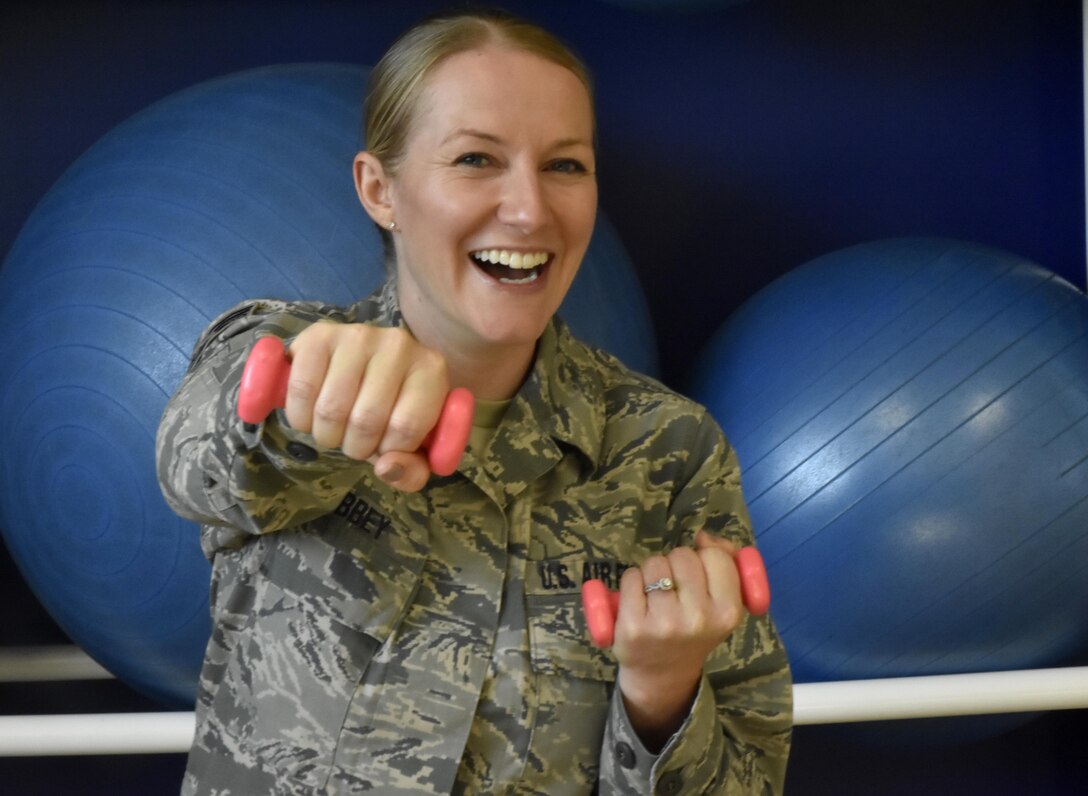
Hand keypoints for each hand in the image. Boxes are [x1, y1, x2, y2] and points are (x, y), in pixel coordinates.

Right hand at [284, 321, 449, 490]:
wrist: (364, 368)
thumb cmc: (392, 411)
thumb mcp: (412, 446)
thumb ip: (411, 470)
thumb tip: (387, 468)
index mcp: (431, 370)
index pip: (406, 428)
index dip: (388, 450)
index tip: (385, 445)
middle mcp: (399, 344)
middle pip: (365, 420)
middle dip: (354, 446)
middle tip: (355, 439)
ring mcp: (358, 335)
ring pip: (330, 409)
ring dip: (326, 434)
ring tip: (334, 427)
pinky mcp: (319, 334)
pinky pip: (301, 389)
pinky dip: (300, 416)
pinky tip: (310, 413)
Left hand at [612, 531, 745, 747]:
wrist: (662, 673)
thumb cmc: (693, 630)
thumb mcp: (721, 603)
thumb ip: (724, 563)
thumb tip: (704, 536)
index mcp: (727, 612)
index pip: (715, 556)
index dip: (704, 559)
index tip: (699, 578)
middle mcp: (698, 619)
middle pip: (682, 555)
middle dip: (676, 564)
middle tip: (675, 589)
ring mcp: (664, 624)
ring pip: (655, 563)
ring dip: (652, 571)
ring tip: (656, 596)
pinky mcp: (632, 626)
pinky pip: (631, 577)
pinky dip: (631, 582)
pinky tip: (637, 602)